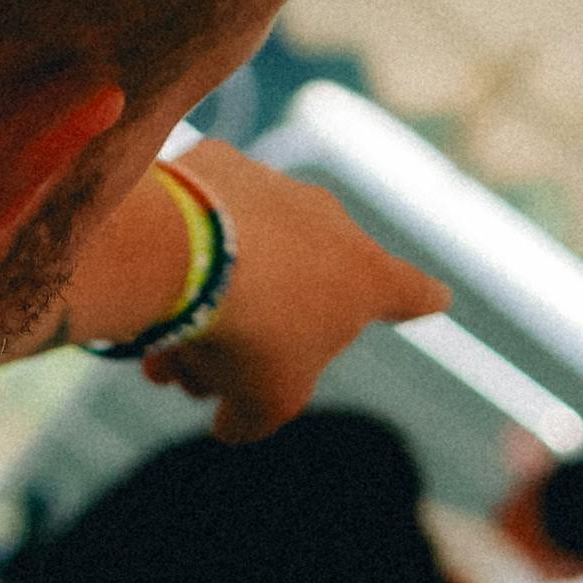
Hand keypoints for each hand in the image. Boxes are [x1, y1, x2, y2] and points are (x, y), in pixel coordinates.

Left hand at [146, 142, 445, 440]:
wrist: (188, 251)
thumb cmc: (249, 334)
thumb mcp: (265, 402)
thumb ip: (256, 418)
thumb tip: (232, 421)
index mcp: (367, 277)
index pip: (411, 293)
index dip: (420, 302)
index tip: (434, 299)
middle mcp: (330, 221)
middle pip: (294, 298)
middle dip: (249, 343)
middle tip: (197, 380)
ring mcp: (275, 185)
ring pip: (241, 262)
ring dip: (204, 311)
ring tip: (160, 358)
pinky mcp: (218, 161)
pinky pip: (200, 219)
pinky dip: (178, 253)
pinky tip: (148, 286)